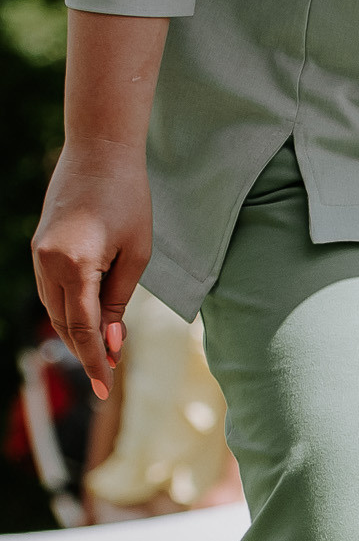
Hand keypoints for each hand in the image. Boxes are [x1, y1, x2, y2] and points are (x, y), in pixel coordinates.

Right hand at [31, 136, 151, 398]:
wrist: (99, 152)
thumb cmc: (128, 201)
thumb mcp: (137, 255)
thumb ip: (119, 300)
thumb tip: (111, 341)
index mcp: (74, 265)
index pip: (82, 328)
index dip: (94, 360)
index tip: (104, 388)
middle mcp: (47, 262)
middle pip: (63, 322)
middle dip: (84, 351)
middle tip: (107, 377)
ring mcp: (39, 253)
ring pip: (54, 308)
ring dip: (75, 333)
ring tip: (102, 355)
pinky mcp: (40, 246)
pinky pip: (52, 290)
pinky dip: (68, 310)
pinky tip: (87, 323)